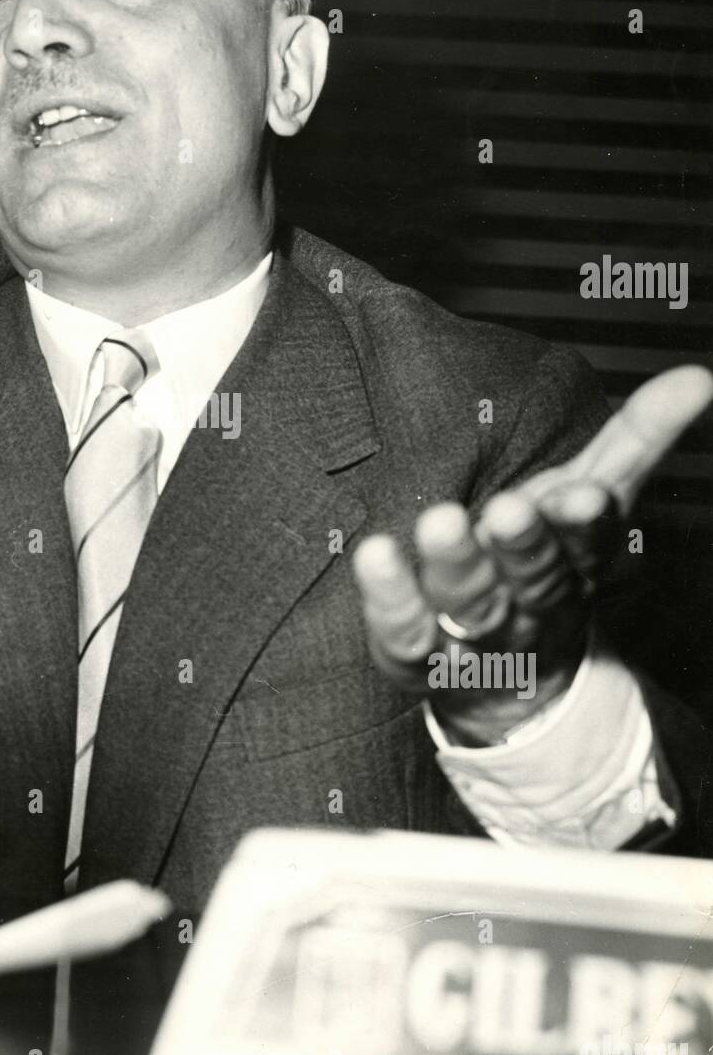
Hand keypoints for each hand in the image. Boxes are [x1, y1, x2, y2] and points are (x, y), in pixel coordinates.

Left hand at [351, 365, 712, 744]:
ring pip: (470, 603)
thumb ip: (636, 440)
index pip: (588, 545)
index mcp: (575, 563)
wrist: (507, 676)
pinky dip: (390, 598)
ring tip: (438, 522)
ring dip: (456, 565)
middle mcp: (529, 601)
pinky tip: (374, 556)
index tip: (585, 496)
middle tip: (509, 509)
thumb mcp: (592, 500)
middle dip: (524, 545)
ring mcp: (474, 633)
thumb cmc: (545, 561)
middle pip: (533, 577)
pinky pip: (404, 632)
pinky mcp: (418, 654)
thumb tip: (695, 377)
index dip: (584, 524)